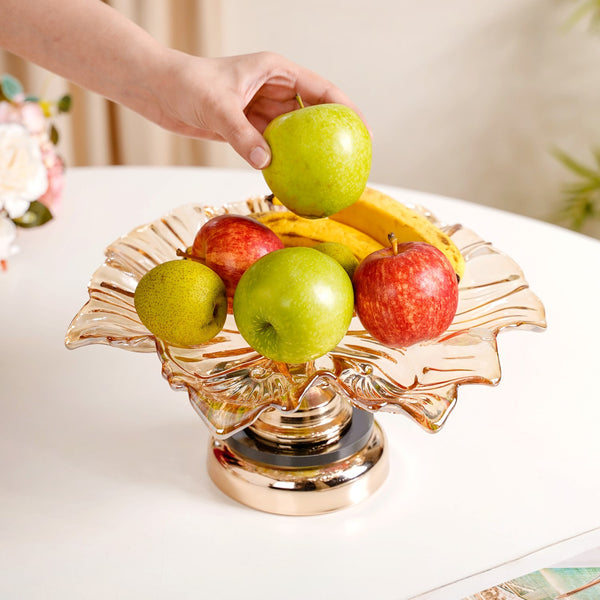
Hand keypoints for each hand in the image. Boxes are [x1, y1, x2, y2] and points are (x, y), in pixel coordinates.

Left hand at [152, 51, 366, 168]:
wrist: (158, 90)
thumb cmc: (186, 84)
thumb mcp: (217, 107)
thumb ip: (242, 135)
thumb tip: (267, 162)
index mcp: (275, 71)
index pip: (320, 89)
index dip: (346, 109)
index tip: (364, 131)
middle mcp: (272, 89)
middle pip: (313, 113)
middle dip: (333, 134)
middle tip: (353, 158)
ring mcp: (260, 110)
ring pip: (294, 134)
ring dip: (308, 152)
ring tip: (328, 174)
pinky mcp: (247, 127)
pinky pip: (272, 147)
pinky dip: (283, 162)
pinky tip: (293, 180)